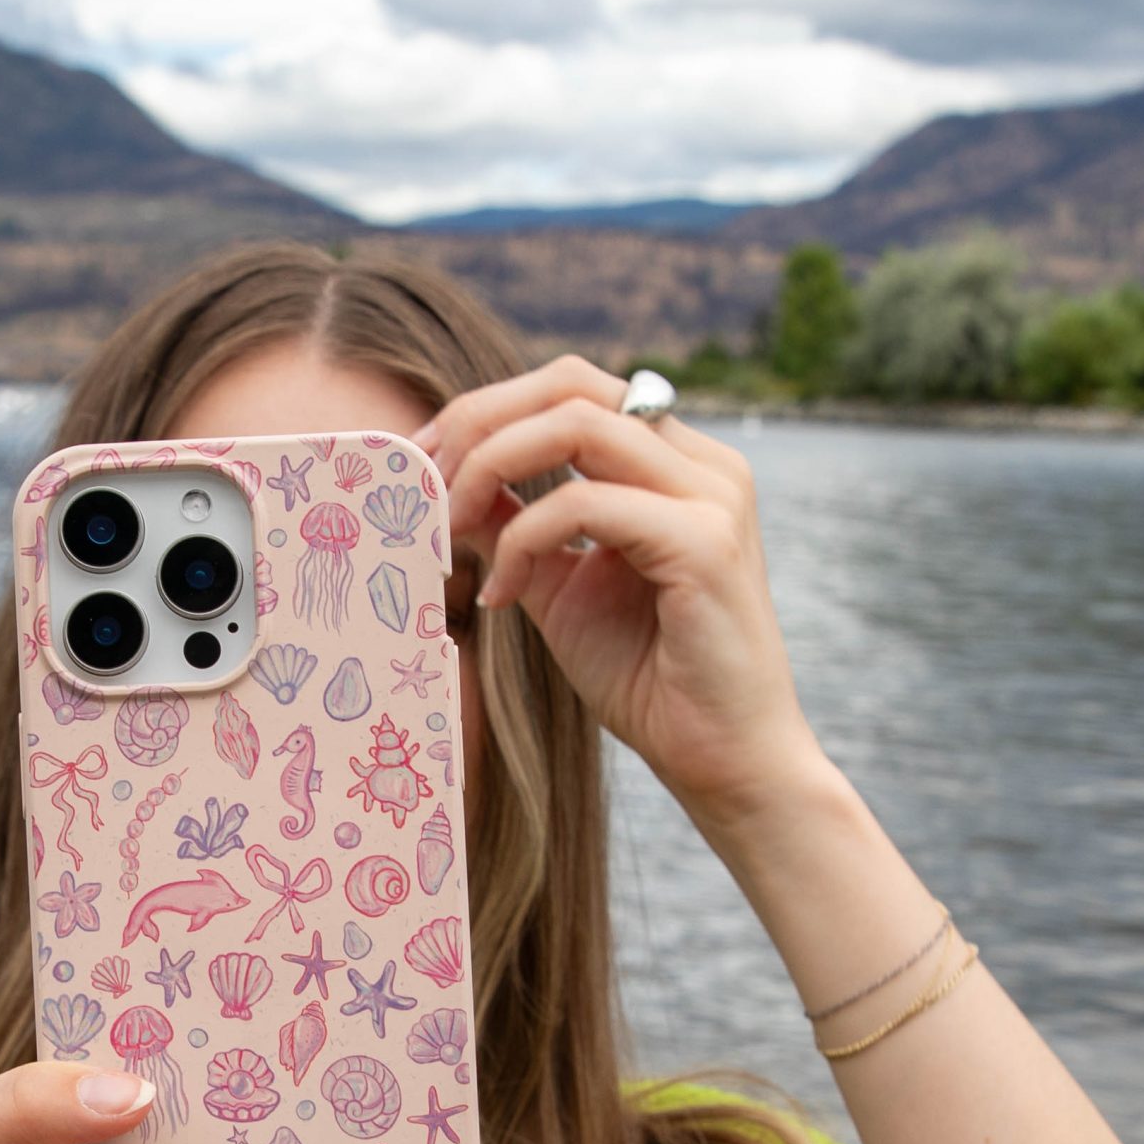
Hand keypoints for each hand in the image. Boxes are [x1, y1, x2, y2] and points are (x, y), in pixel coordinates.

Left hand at [422, 355, 827, 831]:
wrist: (722, 759)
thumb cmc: (650, 680)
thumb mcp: (559, 588)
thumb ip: (515, 529)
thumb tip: (449, 486)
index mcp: (676, 464)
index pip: (571, 389)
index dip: (485, 412)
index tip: (421, 463)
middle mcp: (703, 464)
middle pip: (570, 384)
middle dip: (477, 422)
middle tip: (421, 483)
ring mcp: (711, 496)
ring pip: (575, 425)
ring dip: (488, 468)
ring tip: (447, 530)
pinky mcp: (705, 542)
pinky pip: (584, 504)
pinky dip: (522, 539)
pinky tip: (500, 595)